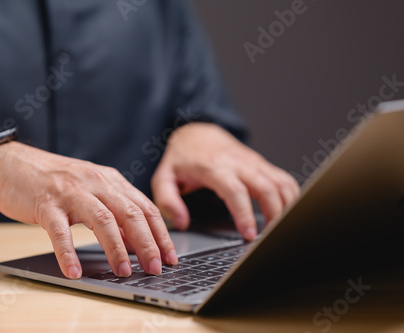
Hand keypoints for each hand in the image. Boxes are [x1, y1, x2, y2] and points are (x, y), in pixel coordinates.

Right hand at [0, 142, 177, 278]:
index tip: (170, 257)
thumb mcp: (90, 192)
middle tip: (156, 268)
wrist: (11, 163)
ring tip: (124, 271)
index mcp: (109, 180)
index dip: (160, 233)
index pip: (144, 207)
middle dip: (147, 243)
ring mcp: (70, 192)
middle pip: (130, 213)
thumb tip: (135, 243)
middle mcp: (95, 182)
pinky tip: (74, 271)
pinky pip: (59, 231)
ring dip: (116, 248)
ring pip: (102, 219)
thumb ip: (113, 213)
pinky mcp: (45, 203)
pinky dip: (68, 252)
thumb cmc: (53, 181)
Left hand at [151, 123, 299, 239]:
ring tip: (280, 230)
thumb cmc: (181, 158)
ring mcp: (252, 163)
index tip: (249, 234)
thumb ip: (168, 201)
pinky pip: (284, 179)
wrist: (197, 132)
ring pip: (280, 183)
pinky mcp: (261, 164)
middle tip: (270, 238)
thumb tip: (182, 223)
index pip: (235, 191)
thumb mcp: (163, 177)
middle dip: (274, 214)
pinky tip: (288, 212)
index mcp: (214, 168)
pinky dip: (291, 196)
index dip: (244, 213)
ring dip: (286, 207)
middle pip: (266, 187)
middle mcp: (238, 164)